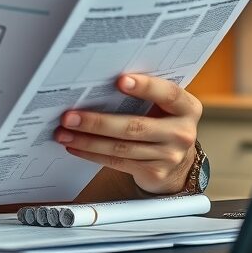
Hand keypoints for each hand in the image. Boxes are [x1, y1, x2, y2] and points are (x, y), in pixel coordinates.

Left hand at [54, 74, 201, 194]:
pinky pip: (117, 162)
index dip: (146, 87)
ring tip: (64, 132)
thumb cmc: (163, 122)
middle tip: (70, 116)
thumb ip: (145, 94)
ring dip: (88, 140)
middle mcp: (181, 133)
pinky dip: (92, 154)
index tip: (120, 81)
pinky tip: (75, 146)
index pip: (168, 94)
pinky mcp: (154, 172)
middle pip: (135, 126)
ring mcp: (169, 156)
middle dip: (97, 121)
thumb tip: (100, 80)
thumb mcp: (164, 106)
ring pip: (121, 147)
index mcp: (187, 108)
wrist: (178, 163)